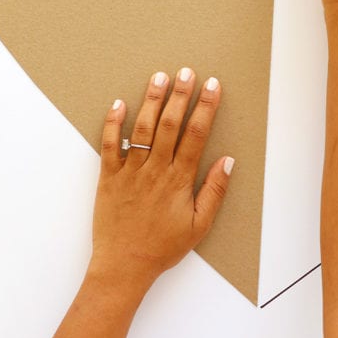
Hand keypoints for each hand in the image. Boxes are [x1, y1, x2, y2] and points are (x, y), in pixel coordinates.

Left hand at [87, 68, 233, 289]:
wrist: (124, 266)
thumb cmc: (162, 247)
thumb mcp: (199, 225)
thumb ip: (214, 191)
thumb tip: (228, 161)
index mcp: (179, 180)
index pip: (196, 135)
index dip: (206, 107)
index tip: (212, 86)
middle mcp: (155, 170)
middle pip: (169, 124)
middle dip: (180, 94)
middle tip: (187, 71)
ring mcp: (130, 171)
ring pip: (141, 128)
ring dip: (151, 100)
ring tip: (159, 76)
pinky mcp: (108, 177)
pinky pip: (109, 144)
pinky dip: (113, 122)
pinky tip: (119, 103)